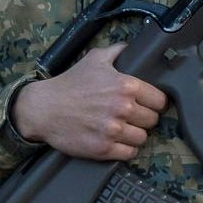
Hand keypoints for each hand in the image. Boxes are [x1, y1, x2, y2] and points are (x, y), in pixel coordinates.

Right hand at [10, 44, 165, 161]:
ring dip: (134, 134)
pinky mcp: (103, 149)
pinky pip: (129, 153)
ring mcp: (113, 130)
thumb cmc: (70, 83)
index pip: (159, 100)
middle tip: (132, 116)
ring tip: (123, 129)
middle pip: (152, 120)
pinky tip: (116, 141)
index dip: (154, 102)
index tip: (147, 104)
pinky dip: (125, 149)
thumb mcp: (95, 59)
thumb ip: (118, 51)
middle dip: (144, 118)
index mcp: (126, 86)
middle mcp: (122, 108)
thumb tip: (135, 48)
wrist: (44, 108)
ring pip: (142, 138)